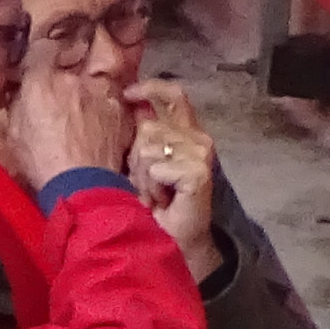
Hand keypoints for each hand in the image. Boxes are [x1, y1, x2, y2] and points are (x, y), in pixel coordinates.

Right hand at [5, 63, 131, 193]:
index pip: (41, 48)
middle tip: (57, 92)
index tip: (39, 60)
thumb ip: (18, 102)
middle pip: (69, 61)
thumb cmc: (41, 162)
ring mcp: (100, 89)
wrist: (82, 186)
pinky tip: (95, 123)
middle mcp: (73, 77)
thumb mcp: (14, 132)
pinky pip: (108, 96)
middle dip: (63, 73)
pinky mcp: (119, 105)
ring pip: (90, 79)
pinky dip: (101, 105)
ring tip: (79, 112)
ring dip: (84, 89)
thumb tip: (21, 87)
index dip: (40, 53)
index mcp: (40, 82)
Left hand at [126, 80, 220, 275]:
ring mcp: (201, 153)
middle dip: (136, 158)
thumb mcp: (141, 165)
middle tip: (147, 183)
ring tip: (155, 192)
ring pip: (149, 148)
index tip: (128, 94)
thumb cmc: (155, 205)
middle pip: (148, 127)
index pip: (174, 95)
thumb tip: (128, 104)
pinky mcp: (199, 171)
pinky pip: (158, 168)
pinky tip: (162, 200)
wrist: (171, 239)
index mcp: (186, 132)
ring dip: (143, 176)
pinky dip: (152, 187)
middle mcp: (198, 137)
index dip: (151, 88)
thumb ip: (140, 137)